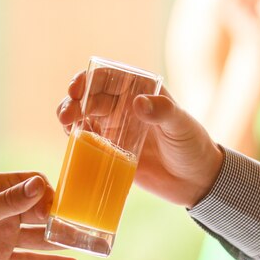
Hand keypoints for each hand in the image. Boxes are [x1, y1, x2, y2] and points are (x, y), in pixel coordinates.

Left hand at [0, 172, 76, 259]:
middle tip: (83, 225)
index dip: (49, 193)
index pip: (32, 185)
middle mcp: (2, 211)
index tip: (62, 206)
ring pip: (37, 237)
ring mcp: (1, 235)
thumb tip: (41, 185)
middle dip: (60, 217)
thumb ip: (11, 202)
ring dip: (59, 239)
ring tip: (85, 242)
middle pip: (39, 211)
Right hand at [57, 75, 222, 207]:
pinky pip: (86, 141)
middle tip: (66, 115)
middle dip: (73, 102)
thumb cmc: (193, 147)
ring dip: (69, 117)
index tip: (77, 88)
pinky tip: (70, 140)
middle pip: (89, 98)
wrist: (195, 181)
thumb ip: (163, 112)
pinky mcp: (110, 152)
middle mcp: (123, 107)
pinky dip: (74, 139)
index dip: (88, 80)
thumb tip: (138, 103)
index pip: (108, 78)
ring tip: (64, 123)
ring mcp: (115, 129)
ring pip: (83, 117)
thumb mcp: (181, 126)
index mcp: (139, 91)